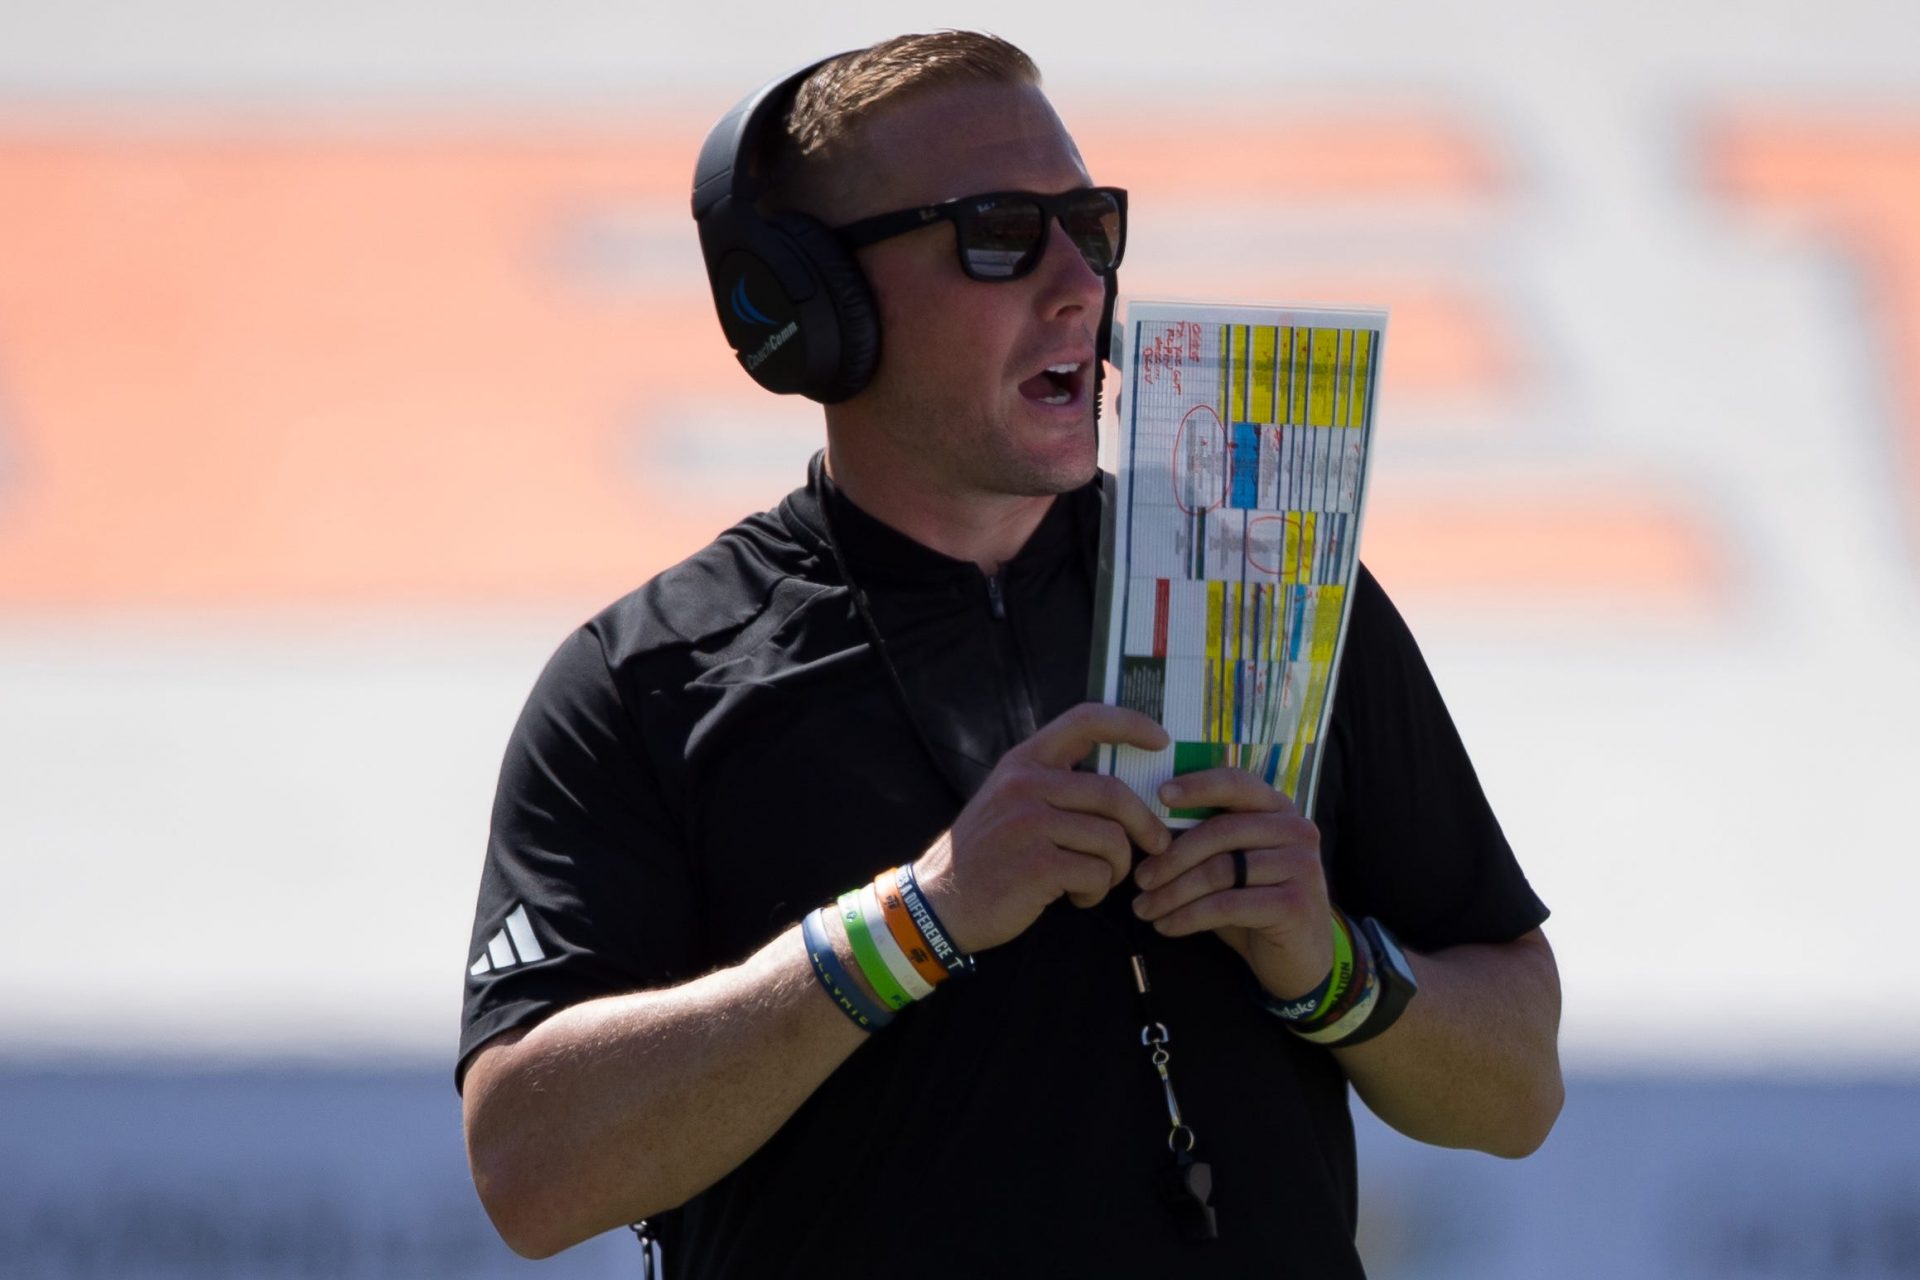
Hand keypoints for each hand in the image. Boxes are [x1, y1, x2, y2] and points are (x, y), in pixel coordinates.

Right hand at [913, 703, 1171, 953]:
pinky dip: (1095, 891)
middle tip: (1157, 843)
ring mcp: (1030, 824)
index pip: (1084, 720)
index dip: (1129, 723)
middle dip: (1145, 823)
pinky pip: (1097, 873)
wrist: (940, 903)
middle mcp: (1026, 785)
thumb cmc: (985, 855)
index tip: (1160, 738)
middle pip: (1114, 792)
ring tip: (1093, 880)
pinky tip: (1074, 896)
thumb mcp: (1009, 801)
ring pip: (1112, 838)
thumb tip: (1122, 789)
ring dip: (1115, 867)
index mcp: (1023, 762)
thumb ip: (1054, 785)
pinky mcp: (1039, 865)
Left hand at [1130, 767, 1332, 999]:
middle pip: (1220, 832)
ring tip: (1144, 909)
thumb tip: (1148, 827)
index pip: (1237, 784)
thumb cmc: (1255, 903)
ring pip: (1220, 871)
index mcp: (1280, 809)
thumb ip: (1207, 841)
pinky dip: (1189, 917)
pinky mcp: (1294, 905)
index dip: (1198, 786)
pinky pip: (1227, 905)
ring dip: (1173, 893)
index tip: (1160, 794)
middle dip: (1171, 857)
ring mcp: (1301, 866)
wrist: (1300, 957)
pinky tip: (1167, 926)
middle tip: (1140, 879)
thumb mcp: (1234, 864)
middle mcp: (1297, 830)